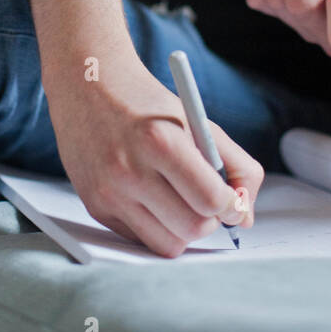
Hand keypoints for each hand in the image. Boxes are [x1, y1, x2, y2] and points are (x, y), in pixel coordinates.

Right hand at [45, 54, 263, 258]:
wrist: (87, 86)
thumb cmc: (147, 103)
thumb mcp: (197, 120)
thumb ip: (234, 164)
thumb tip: (244, 216)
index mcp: (159, 141)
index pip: (211, 199)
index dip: (231, 205)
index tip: (232, 200)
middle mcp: (129, 170)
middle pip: (192, 228)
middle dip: (211, 220)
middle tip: (207, 201)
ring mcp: (108, 193)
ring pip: (168, 244)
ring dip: (185, 229)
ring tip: (181, 201)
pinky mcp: (95, 208)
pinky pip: (141, 240)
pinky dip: (157, 227)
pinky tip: (153, 199)